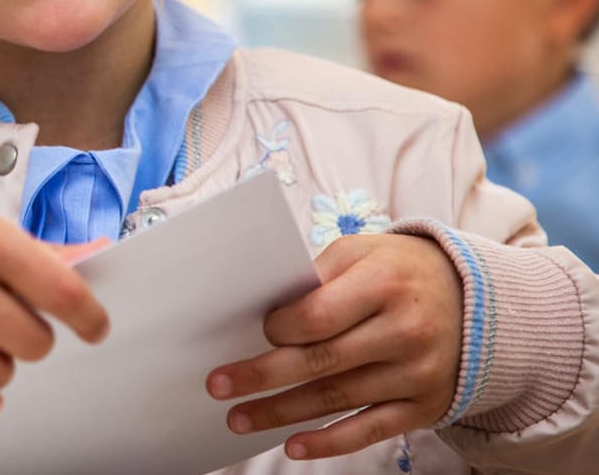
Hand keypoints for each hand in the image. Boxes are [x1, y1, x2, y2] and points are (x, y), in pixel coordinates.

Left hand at [205, 233, 461, 460]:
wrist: (478, 302)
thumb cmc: (401, 271)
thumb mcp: (364, 251)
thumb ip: (318, 275)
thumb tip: (268, 309)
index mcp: (385, 284)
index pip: (318, 315)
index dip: (279, 328)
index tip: (256, 331)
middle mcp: (405, 331)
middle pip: (321, 361)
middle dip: (262, 376)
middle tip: (219, 385)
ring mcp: (417, 373)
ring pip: (337, 399)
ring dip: (282, 413)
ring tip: (239, 418)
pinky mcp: (424, 406)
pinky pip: (370, 430)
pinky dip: (330, 442)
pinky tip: (293, 446)